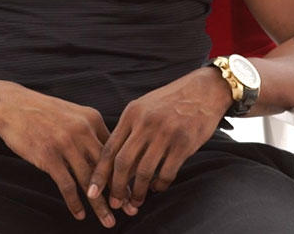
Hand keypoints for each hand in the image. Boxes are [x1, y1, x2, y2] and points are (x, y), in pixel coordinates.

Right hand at [0, 80, 123, 227]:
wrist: (12, 104)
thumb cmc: (43, 111)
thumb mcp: (72, 114)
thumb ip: (89, 131)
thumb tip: (106, 155)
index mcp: (92, 118)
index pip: (114, 150)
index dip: (125, 173)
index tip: (133, 191)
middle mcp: (82, 130)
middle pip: (106, 167)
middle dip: (120, 192)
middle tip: (130, 211)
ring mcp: (65, 143)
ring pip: (89, 181)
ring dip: (100, 205)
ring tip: (108, 222)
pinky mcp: (48, 156)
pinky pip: (67, 185)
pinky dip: (75, 203)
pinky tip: (79, 214)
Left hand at [87, 68, 232, 213]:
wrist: (202, 90)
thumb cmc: (169, 101)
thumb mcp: (144, 107)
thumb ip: (130, 130)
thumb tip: (115, 163)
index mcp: (132, 113)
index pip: (109, 148)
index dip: (99, 173)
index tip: (91, 192)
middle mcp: (145, 123)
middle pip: (123, 162)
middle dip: (116, 188)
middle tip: (114, 203)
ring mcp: (165, 133)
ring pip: (144, 171)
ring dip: (138, 192)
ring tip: (136, 202)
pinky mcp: (183, 143)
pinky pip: (166, 173)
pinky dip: (159, 185)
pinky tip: (157, 187)